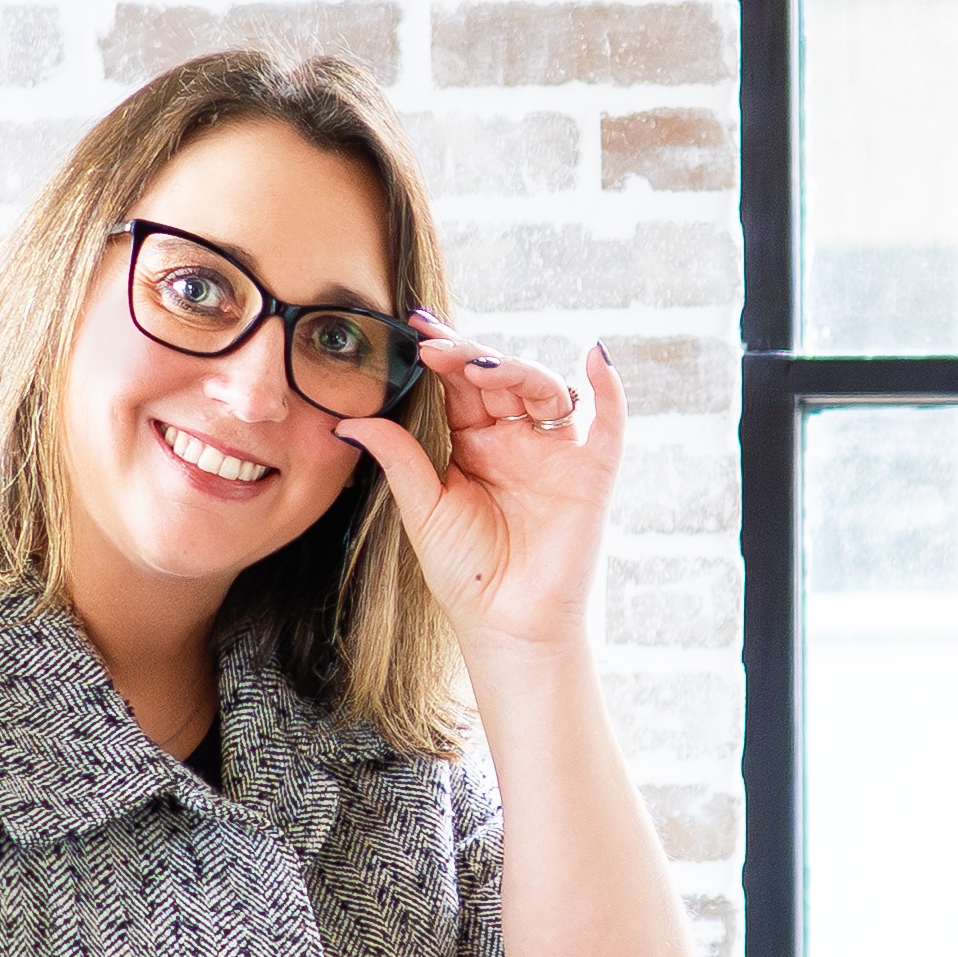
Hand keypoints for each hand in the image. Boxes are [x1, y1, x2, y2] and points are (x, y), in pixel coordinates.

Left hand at [335, 327, 620, 662]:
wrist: (506, 627)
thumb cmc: (465, 576)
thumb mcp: (424, 510)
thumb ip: (398, 458)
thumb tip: (348, 419)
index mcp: (476, 445)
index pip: (462, 385)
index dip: (444, 355)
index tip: (416, 330)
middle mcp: (518, 441)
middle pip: (502, 378)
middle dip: (471, 355)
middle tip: (438, 345)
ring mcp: (557, 454)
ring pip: (544, 389)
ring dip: (516, 368)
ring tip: (481, 367)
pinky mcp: (592, 474)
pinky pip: (609, 423)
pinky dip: (609, 389)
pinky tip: (594, 357)